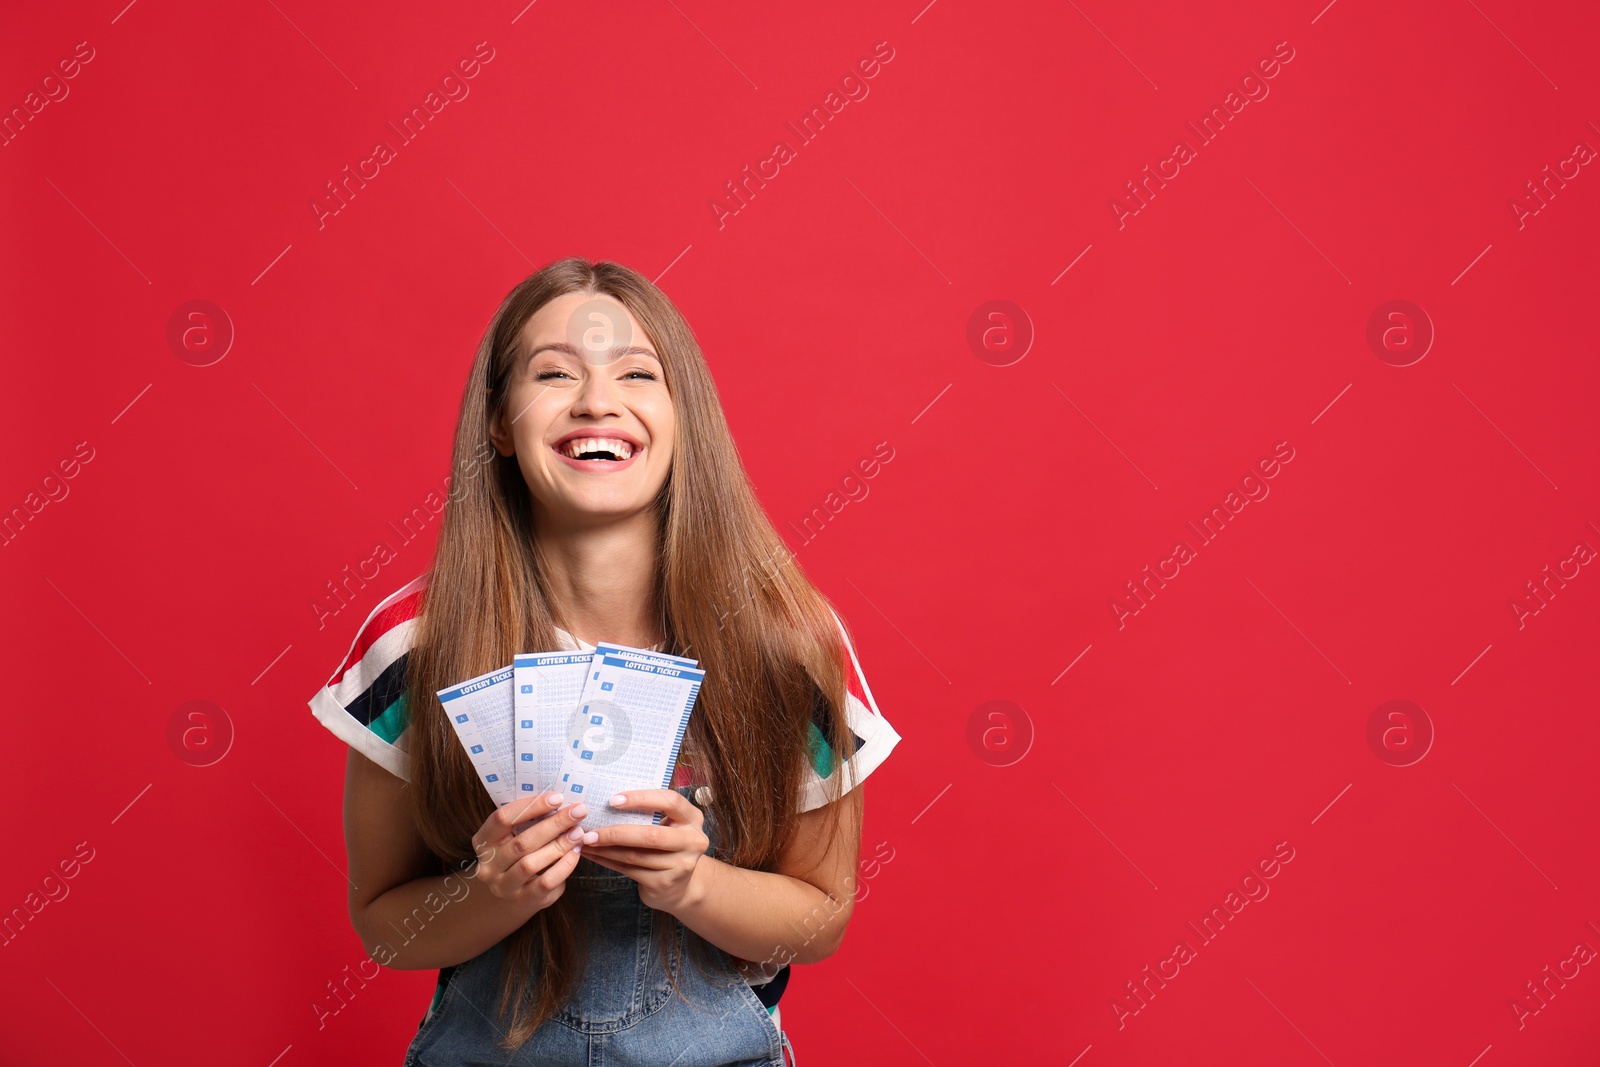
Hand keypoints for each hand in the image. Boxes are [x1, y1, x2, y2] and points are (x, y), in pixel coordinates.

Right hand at [470, 792, 588, 915]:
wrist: (514, 894)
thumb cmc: (519, 855)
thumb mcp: (514, 836)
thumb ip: (528, 821)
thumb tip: (560, 801)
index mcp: (483, 841)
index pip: (502, 819)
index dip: (531, 806)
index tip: (558, 798)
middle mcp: (488, 865)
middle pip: (521, 842)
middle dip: (554, 824)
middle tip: (577, 811)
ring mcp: (504, 885)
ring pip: (531, 863)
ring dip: (559, 845)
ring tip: (578, 832)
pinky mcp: (522, 900)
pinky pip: (545, 882)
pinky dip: (563, 866)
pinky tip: (575, 853)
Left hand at [578, 788, 708, 914]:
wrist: (679, 885)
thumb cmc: (667, 845)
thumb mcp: (669, 825)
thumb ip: (649, 813)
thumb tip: (608, 798)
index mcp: (693, 818)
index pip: (670, 801)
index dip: (642, 798)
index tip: (613, 800)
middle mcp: (692, 841)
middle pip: (650, 835)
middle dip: (616, 832)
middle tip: (590, 830)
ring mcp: (680, 865)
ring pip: (635, 856)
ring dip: (606, 848)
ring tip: (586, 842)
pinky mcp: (664, 883)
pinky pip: (629, 870)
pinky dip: (608, 861)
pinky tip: (594, 855)